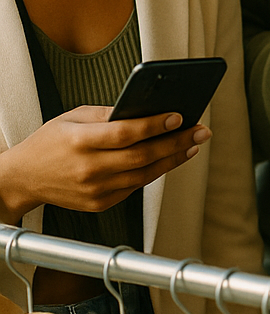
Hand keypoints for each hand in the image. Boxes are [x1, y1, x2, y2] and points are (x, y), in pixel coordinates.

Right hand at [0, 106, 208, 222]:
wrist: (22, 178)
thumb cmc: (51, 141)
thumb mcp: (74, 117)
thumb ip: (109, 113)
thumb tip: (147, 109)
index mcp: (79, 142)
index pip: (126, 133)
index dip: (156, 125)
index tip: (180, 116)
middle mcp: (88, 168)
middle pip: (142, 156)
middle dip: (177, 142)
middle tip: (202, 130)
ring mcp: (94, 190)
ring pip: (144, 175)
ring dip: (173, 159)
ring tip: (193, 143)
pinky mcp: (99, 204)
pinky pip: (134, 187)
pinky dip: (155, 172)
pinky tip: (170, 158)